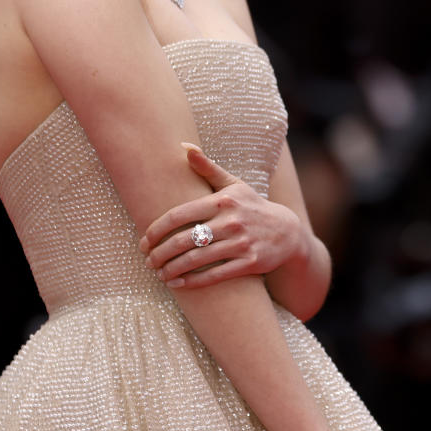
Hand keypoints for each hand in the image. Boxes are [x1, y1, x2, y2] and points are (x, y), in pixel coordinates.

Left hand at [139, 143, 305, 288]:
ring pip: (196, 260)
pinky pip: (215, 276)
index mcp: (221, 200)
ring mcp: (241, 243)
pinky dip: (192, 282)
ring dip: (172, 270)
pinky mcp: (250, 263)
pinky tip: (178, 284)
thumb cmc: (251, 205)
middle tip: (148, 261)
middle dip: (160, 254)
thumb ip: (207, 167)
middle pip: (183, 240)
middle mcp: (230, 221)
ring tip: (160, 274)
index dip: (156, 230)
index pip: (178, 215)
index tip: (143, 241)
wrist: (287, 231)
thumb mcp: (232, 184)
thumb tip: (184, 146)